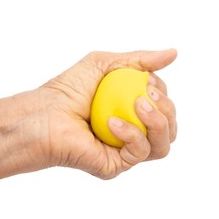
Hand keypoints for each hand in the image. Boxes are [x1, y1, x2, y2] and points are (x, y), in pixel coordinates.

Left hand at [39, 49, 176, 178]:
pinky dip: (132, 134)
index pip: (164, 108)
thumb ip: (139, 60)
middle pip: (169, 128)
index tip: (147, 81)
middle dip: (167, 109)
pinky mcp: (115, 165)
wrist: (44, 115)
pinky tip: (112, 122)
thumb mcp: (104, 65)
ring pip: (162, 145)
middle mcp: (131, 133)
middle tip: (146, 93)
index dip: (163, 94)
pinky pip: (139, 153)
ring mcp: (123, 152)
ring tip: (139, 104)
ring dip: (159, 122)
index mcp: (131, 113)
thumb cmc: (68, 90)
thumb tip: (174, 53)